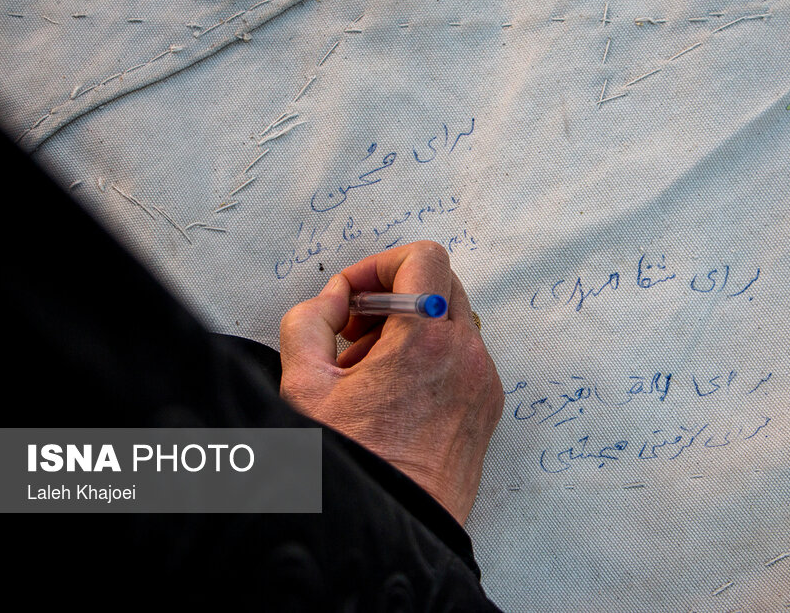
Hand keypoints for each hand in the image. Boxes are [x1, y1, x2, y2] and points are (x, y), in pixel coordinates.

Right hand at [279, 241, 503, 523]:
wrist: (390, 532)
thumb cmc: (353, 467)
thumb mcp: (302, 387)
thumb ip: (309, 321)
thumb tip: (334, 300)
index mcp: (425, 342)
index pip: (423, 258)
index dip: (380, 265)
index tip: (353, 296)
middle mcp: (466, 356)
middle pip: (440, 283)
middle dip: (391, 297)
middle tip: (353, 334)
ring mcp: (483, 382)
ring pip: (452, 321)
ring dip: (409, 329)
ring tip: (367, 374)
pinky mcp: (487, 407)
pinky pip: (462, 356)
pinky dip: (429, 358)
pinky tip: (392, 396)